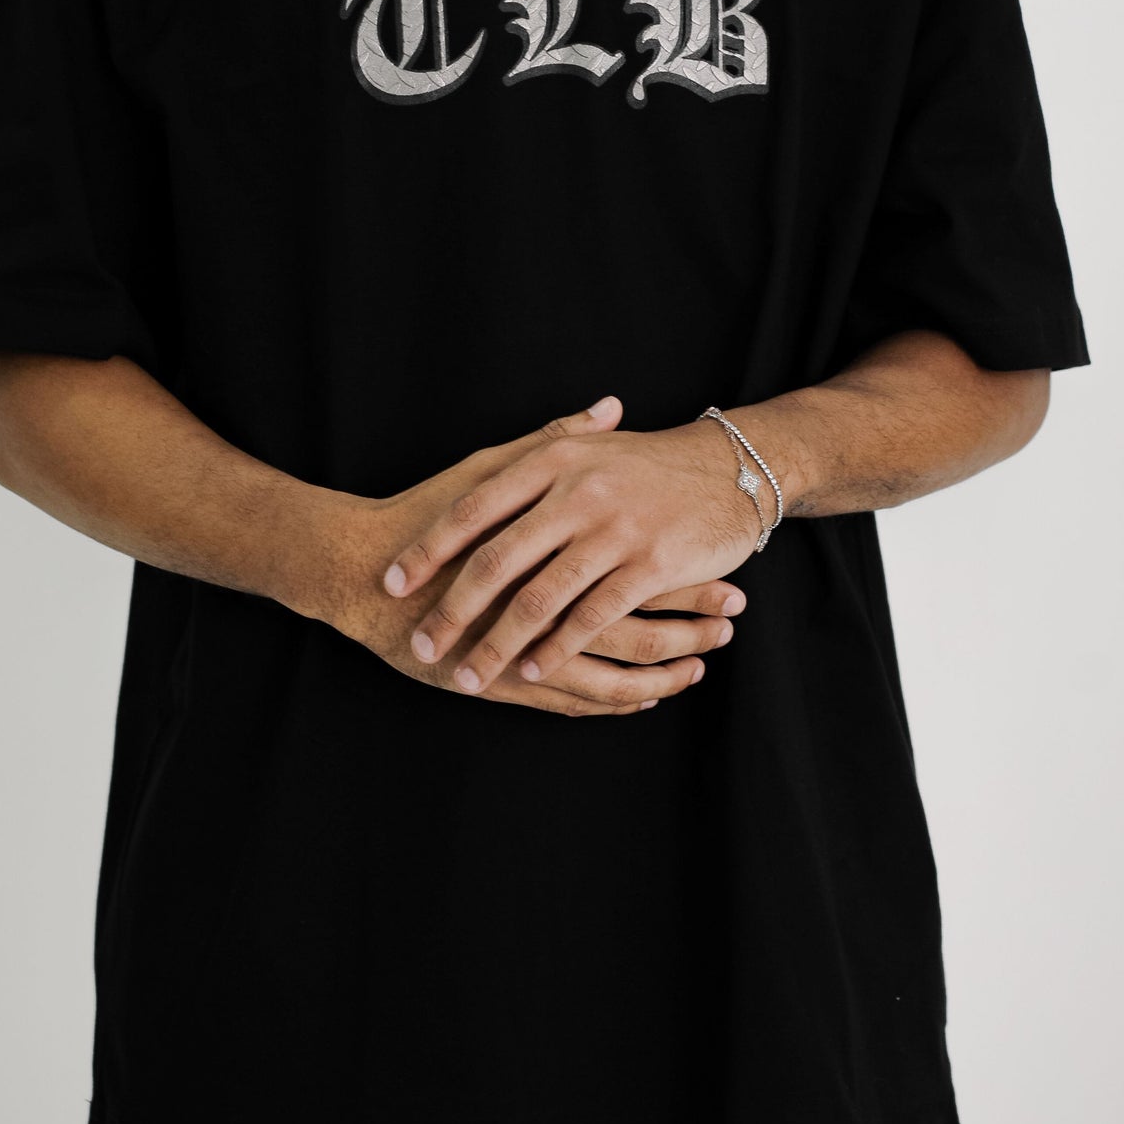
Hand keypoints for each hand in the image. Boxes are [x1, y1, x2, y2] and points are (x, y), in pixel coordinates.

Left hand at [379, 399, 759, 700]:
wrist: (731, 466)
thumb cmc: (649, 463)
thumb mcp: (587, 449)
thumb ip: (529, 462)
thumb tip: (470, 491)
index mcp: (552, 460)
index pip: (473, 510)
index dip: (429, 550)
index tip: (392, 583)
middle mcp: (577, 492)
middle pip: (496, 560)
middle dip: (453, 610)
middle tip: (422, 645)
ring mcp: (613, 529)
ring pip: (539, 598)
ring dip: (499, 644)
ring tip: (469, 674)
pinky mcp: (649, 564)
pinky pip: (590, 616)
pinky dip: (557, 649)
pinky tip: (533, 672)